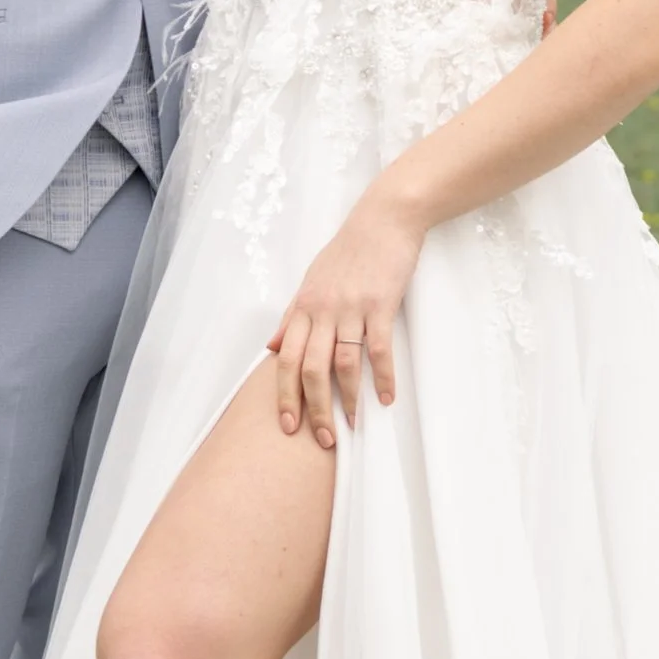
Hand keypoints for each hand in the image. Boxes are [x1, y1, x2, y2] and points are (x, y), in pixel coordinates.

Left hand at [267, 187, 425, 447]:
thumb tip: (273, 346)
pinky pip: (378, 348)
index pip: (287, 359)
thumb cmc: (348, 251)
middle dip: (314, 409)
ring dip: (348, 399)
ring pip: (342, 363)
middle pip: (311, 369)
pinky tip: (385, 398)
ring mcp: (352, 307)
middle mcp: (323, 309)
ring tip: (352, 426)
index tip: (288, 425)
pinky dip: (382, 377)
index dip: (285, 395)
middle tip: (322, 439)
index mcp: (304, 306)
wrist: (382, 219)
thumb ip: (293, 315)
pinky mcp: (380, 304)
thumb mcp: (311, 280)